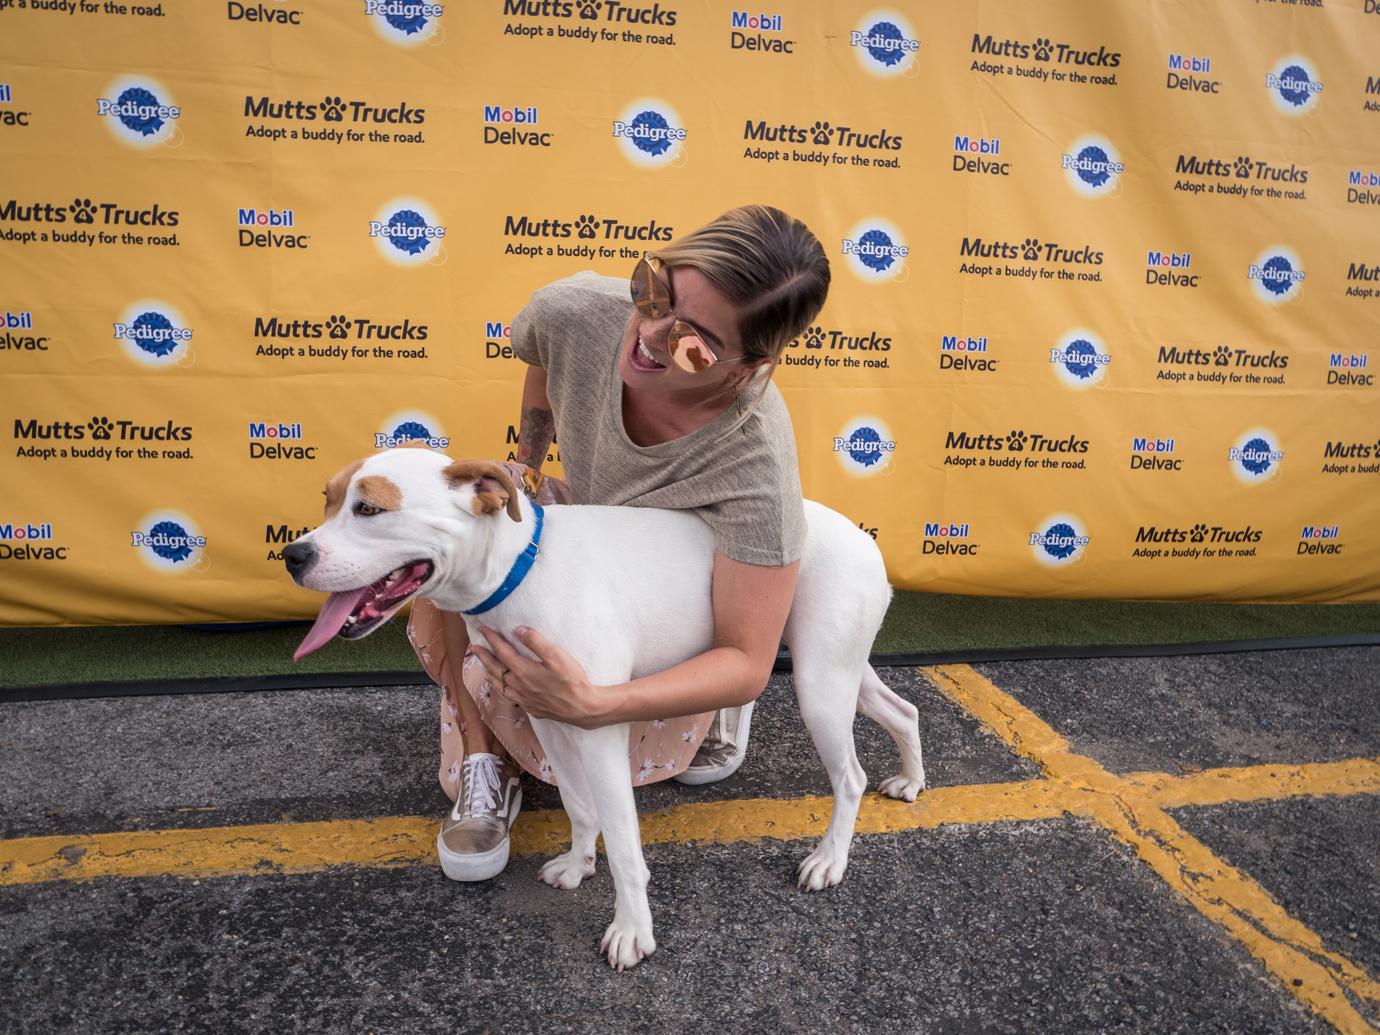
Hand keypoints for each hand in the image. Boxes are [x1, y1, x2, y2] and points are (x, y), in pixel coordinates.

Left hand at [469, 625, 612, 728]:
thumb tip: (518, 630)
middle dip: (483, 656)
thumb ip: (536, 642)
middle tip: (474, 647)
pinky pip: (508, 695)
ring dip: (488, 672)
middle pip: (495, 668)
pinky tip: (502, 686)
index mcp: (523, 671)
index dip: (492, 639)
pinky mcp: (530, 707)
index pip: (502, 651)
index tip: (484, 629)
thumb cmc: (572, 680)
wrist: (582, 707)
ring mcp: (523, 698)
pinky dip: (499, 688)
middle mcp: (518, 685)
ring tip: (482, 666)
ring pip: (499, 684)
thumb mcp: (557, 656)